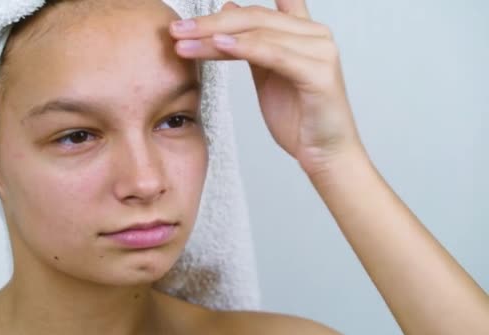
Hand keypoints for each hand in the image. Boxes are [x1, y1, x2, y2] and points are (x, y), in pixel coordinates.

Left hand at [169, 0, 364, 175]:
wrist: (325, 152)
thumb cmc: (299, 118)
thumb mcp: (267, 74)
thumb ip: (251, 43)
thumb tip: (229, 8)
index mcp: (303, 32)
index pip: (260, 10)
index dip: (227, 10)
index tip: (192, 15)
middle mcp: (315, 35)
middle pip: (254, 18)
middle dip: (210, 23)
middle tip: (177, 31)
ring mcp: (320, 51)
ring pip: (259, 34)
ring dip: (216, 36)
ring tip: (185, 42)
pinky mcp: (319, 72)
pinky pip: (275, 54)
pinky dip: (246, 48)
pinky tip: (219, 46)